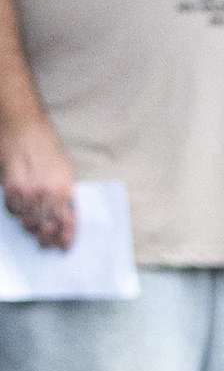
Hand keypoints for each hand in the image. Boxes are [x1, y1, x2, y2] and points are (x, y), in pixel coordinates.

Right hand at [1, 107, 76, 249]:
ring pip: (27, 221)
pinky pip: (12, 209)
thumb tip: (64, 217)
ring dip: (30, 225)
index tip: (63, 245)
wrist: (23, 124)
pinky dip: (16, 212)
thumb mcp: (64, 169)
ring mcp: (27, 190)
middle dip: (46, 238)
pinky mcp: (10, 186)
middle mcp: (47, 192)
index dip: (65, 237)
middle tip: (45, 242)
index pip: (67, 222)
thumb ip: (65, 193)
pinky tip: (20, 209)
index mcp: (65, 188)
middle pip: (46, 227)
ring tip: (33, 224)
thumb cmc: (46, 145)